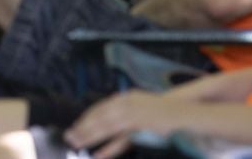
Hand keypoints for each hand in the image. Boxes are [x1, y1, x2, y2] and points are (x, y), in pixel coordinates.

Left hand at [64, 90, 182, 158]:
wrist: (182, 110)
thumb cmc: (160, 112)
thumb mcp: (139, 106)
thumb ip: (124, 112)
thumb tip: (109, 120)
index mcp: (125, 97)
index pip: (100, 107)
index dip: (86, 118)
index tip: (75, 127)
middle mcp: (127, 103)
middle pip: (99, 116)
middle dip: (82, 128)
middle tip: (69, 137)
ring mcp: (134, 114)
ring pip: (106, 126)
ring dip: (89, 136)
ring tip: (77, 145)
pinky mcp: (141, 126)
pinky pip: (121, 139)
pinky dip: (108, 148)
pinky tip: (98, 156)